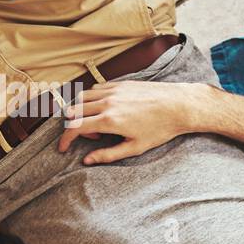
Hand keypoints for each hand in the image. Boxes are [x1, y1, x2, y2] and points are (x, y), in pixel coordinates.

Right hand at [58, 80, 214, 164]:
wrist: (179, 105)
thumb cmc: (160, 129)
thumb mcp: (135, 148)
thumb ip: (108, 154)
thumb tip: (87, 160)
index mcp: (109, 120)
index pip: (74, 128)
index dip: (65, 139)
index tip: (63, 148)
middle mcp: (107, 102)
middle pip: (73, 112)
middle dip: (74, 126)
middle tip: (92, 137)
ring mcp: (113, 90)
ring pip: (82, 98)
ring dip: (80, 111)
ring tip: (98, 123)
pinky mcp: (120, 83)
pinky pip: (96, 89)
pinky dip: (92, 99)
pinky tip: (105, 109)